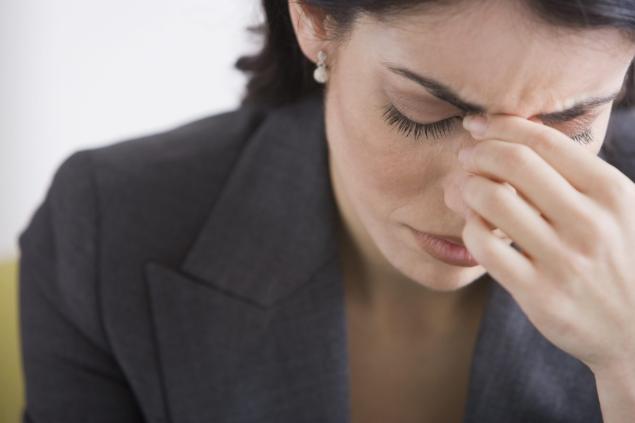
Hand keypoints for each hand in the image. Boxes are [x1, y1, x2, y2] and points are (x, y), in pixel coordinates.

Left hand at [458, 113, 634, 374]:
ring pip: (491, 200)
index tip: (476, 124)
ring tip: (464, 190)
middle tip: (465, 157)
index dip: (500, 125)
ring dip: (467, 187)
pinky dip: (470, 228)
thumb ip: (575, 174)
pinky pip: (484, 246)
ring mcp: (564, 260)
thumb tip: (515, 131)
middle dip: (478, 152)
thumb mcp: (618, 210)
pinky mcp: (538, 294)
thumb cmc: (619, 259)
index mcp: (611, 192)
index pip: (544, 141)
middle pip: (513, 162)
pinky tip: (474, 227)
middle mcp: (590, 222)